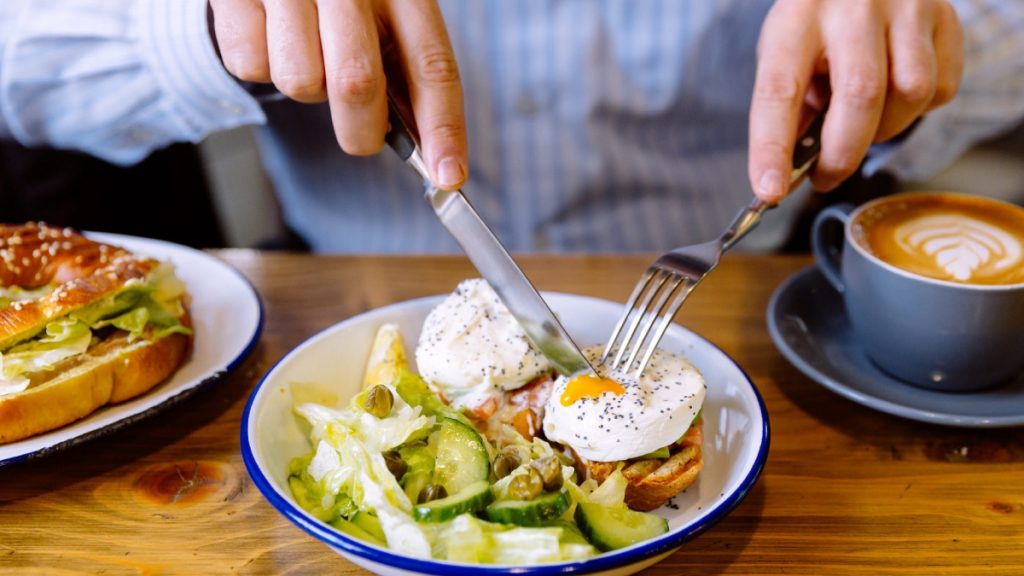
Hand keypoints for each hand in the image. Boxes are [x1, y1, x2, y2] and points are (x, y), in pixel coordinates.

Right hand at [209, 0, 467, 189]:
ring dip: (306, 87)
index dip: (442, 128)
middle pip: (358, 84)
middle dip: (361, 128)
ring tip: (307, 52)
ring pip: (300, 82)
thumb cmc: (339, 1)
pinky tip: (269, 34)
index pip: (431, 66)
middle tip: (361, 134)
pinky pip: (252, 66)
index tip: (447, 176)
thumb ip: (403, 72)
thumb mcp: (382, 18)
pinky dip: (260, 66)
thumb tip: (429, 151)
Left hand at [748, 0, 963, 202]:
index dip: (772, 147)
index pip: (779, 90)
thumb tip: (785, 176)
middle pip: (860, 95)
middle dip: (842, 154)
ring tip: (863, 122)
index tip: (770, 191)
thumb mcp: (788, 53)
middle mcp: (854, 6)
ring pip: (911, 93)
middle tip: (825, 177)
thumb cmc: (818, 24)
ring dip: (884, 129)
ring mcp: (906, 6)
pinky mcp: (945, 16)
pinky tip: (895, 95)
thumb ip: (788, 109)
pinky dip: (917, 110)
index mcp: (797, 18)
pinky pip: (941, 88)